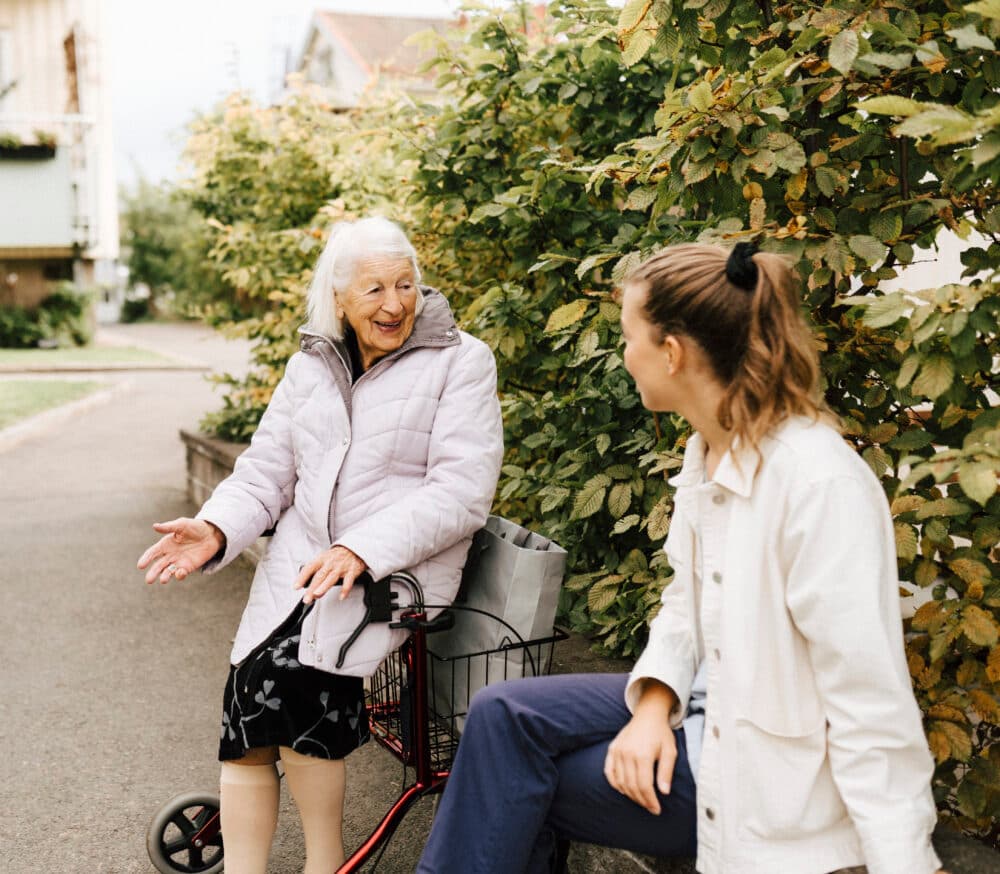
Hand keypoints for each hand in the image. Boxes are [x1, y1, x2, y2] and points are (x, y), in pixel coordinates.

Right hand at [137, 518, 224, 583]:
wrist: (211, 534)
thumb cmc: (194, 527)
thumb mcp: (181, 524)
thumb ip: (169, 527)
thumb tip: (155, 526)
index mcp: (165, 544)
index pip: (152, 553)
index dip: (146, 559)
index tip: (140, 566)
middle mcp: (169, 555)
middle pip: (158, 566)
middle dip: (153, 573)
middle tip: (149, 580)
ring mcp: (178, 562)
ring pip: (168, 572)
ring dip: (164, 576)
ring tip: (163, 580)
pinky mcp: (188, 567)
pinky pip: (181, 573)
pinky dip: (179, 575)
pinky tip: (179, 572)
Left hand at [294, 545, 366, 603]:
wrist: (355, 549)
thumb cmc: (337, 556)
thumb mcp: (324, 558)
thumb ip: (316, 569)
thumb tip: (305, 583)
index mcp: (322, 559)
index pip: (309, 568)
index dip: (302, 577)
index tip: (296, 586)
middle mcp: (330, 563)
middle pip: (319, 576)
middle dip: (312, 588)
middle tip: (307, 598)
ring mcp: (341, 568)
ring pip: (331, 578)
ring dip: (324, 587)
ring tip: (317, 595)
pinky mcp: (352, 571)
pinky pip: (348, 582)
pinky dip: (345, 590)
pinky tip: (341, 597)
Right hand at [604, 679, 677, 815]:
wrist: (648, 715)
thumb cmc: (661, 734)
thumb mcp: (670, 751)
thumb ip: (666, 772)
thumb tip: (664, 792)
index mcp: (643, 755)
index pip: (644, 786)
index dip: (650, 801)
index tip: (656, 809)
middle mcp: (627, 754)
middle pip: (632, 786)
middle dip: (642, 801)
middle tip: (650, 807)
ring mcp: (617, 751)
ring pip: (620, 782)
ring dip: (630, 795)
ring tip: (641, 800)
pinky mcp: (612, 749)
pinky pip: (609, 772)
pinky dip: (615, 784)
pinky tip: (625, 790)